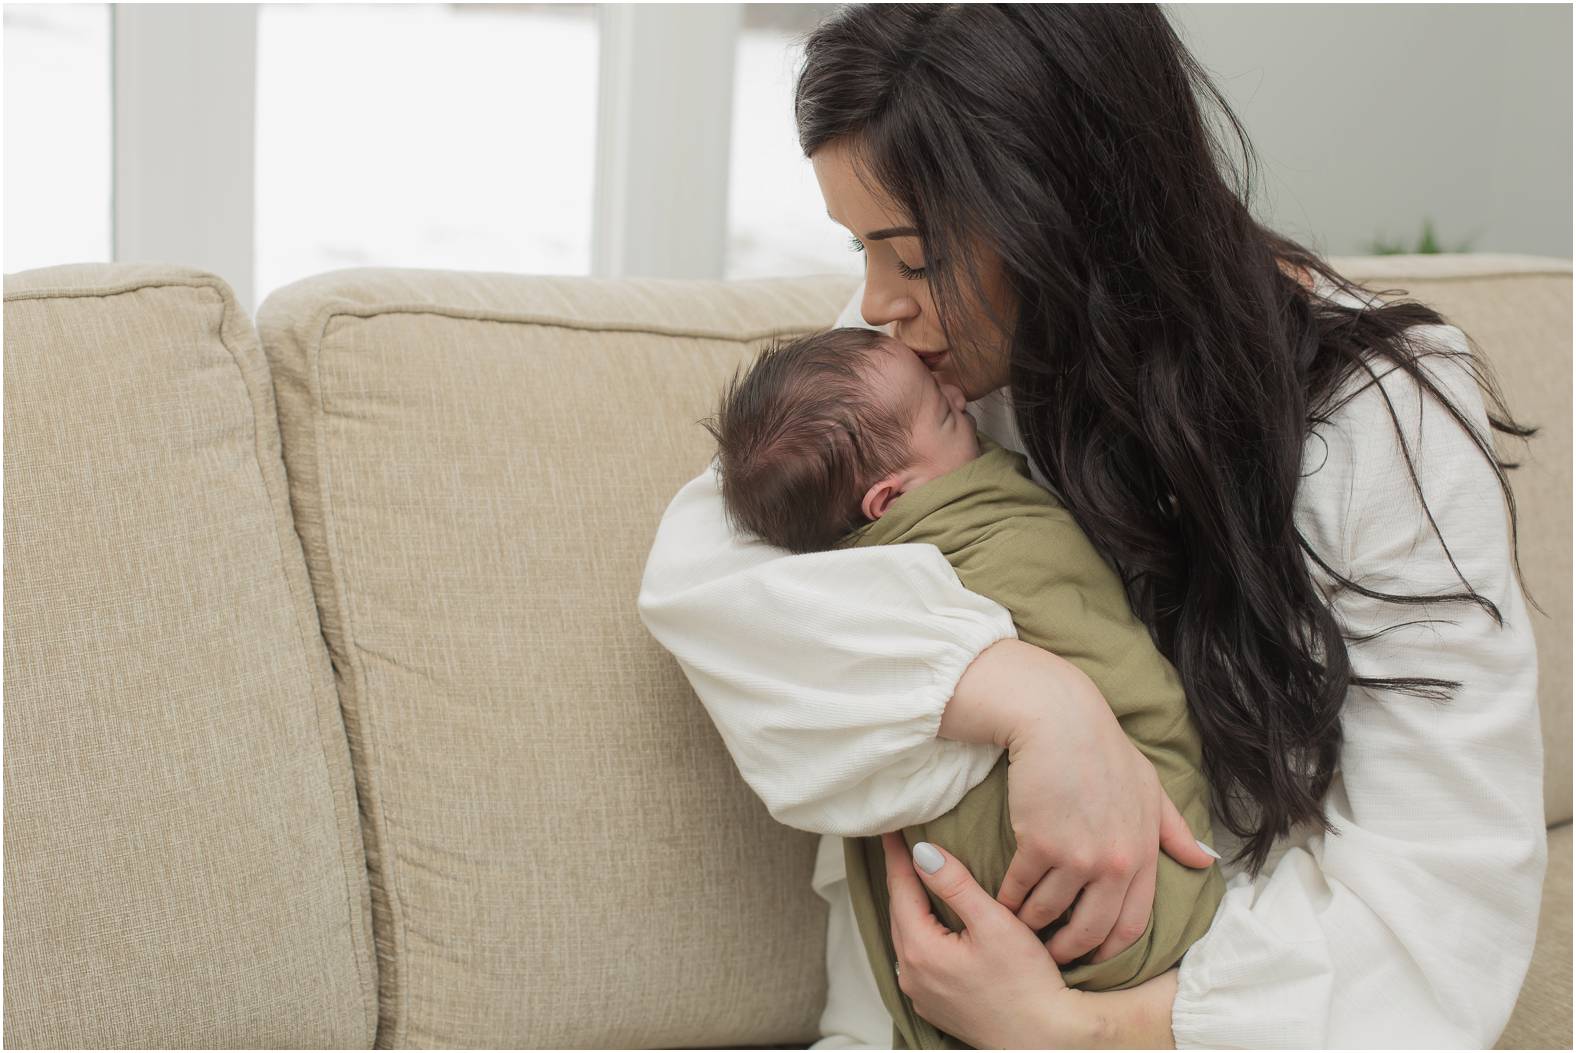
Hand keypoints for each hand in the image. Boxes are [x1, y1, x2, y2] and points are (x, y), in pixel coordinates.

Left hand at [882, 832, 1091, 1047]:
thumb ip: (955, 884)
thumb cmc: (1027, 983)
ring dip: (911, 908)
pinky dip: (922, 935)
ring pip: (908, 937)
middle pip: (901, 914)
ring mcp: (921, 995)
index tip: (890, 830)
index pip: (900, 889)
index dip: (897, 857)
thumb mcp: (994, 922)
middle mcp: (911, 975)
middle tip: (902, 847)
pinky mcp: (935, 1006)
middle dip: (903, 880)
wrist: (1045, 1039)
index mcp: (921, 950)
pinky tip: (934, 924)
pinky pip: (918, 960)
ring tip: (916, 879)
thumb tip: (922, 852)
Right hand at [942, 641, 1217, 964]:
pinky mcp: (1038, 845)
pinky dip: (1007, 899)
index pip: (1132, 924)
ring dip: (1031, 923)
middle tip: (1050, 953)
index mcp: (1144, 853)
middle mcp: (1115, 864)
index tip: (1091, 954)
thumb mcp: (1149, 787)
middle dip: (1068, 949)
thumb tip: (1205, 861)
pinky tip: (1001, 899)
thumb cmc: (1103, 748)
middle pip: (1090, 930)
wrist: (1059, 720)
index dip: (1109, 948)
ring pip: (1048, 912)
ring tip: (1020, 923)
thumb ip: (1174, 829)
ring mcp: (1077, 857)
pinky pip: (1019, 889)